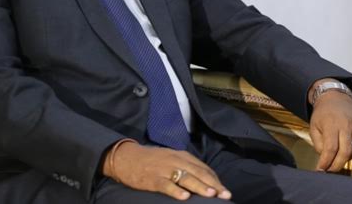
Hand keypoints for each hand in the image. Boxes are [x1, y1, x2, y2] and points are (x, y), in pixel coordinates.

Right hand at [103, 141, 231, 200]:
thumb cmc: (151, 161)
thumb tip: (205, 180)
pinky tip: (184, 197)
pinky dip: (175, 190)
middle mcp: (174, 160)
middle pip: (197, 172)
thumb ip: (185, 166)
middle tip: (225, 194)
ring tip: (210, 194)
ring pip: (184, 177)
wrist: (126, 157)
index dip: (214, 179)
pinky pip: (165, 184)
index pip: (202, 167)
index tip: (224, 190)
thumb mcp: (170, 159)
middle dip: (212, 184)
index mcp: (180, 155)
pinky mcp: (152, 178)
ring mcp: (163, 169)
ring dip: (199, 186)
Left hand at [309, 90, 351, 171]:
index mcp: (331, 125)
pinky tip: (344, 150)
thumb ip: (318, 143)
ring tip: (336, 158)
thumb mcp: (313, 126)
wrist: (336, 98)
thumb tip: (324, 158)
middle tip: (330, 170)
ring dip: (345, 159)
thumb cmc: (323, 112)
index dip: (326, 162)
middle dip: (337, 165)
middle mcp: (346, 126)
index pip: (330, 148)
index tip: (321, 169)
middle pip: (345, 152)